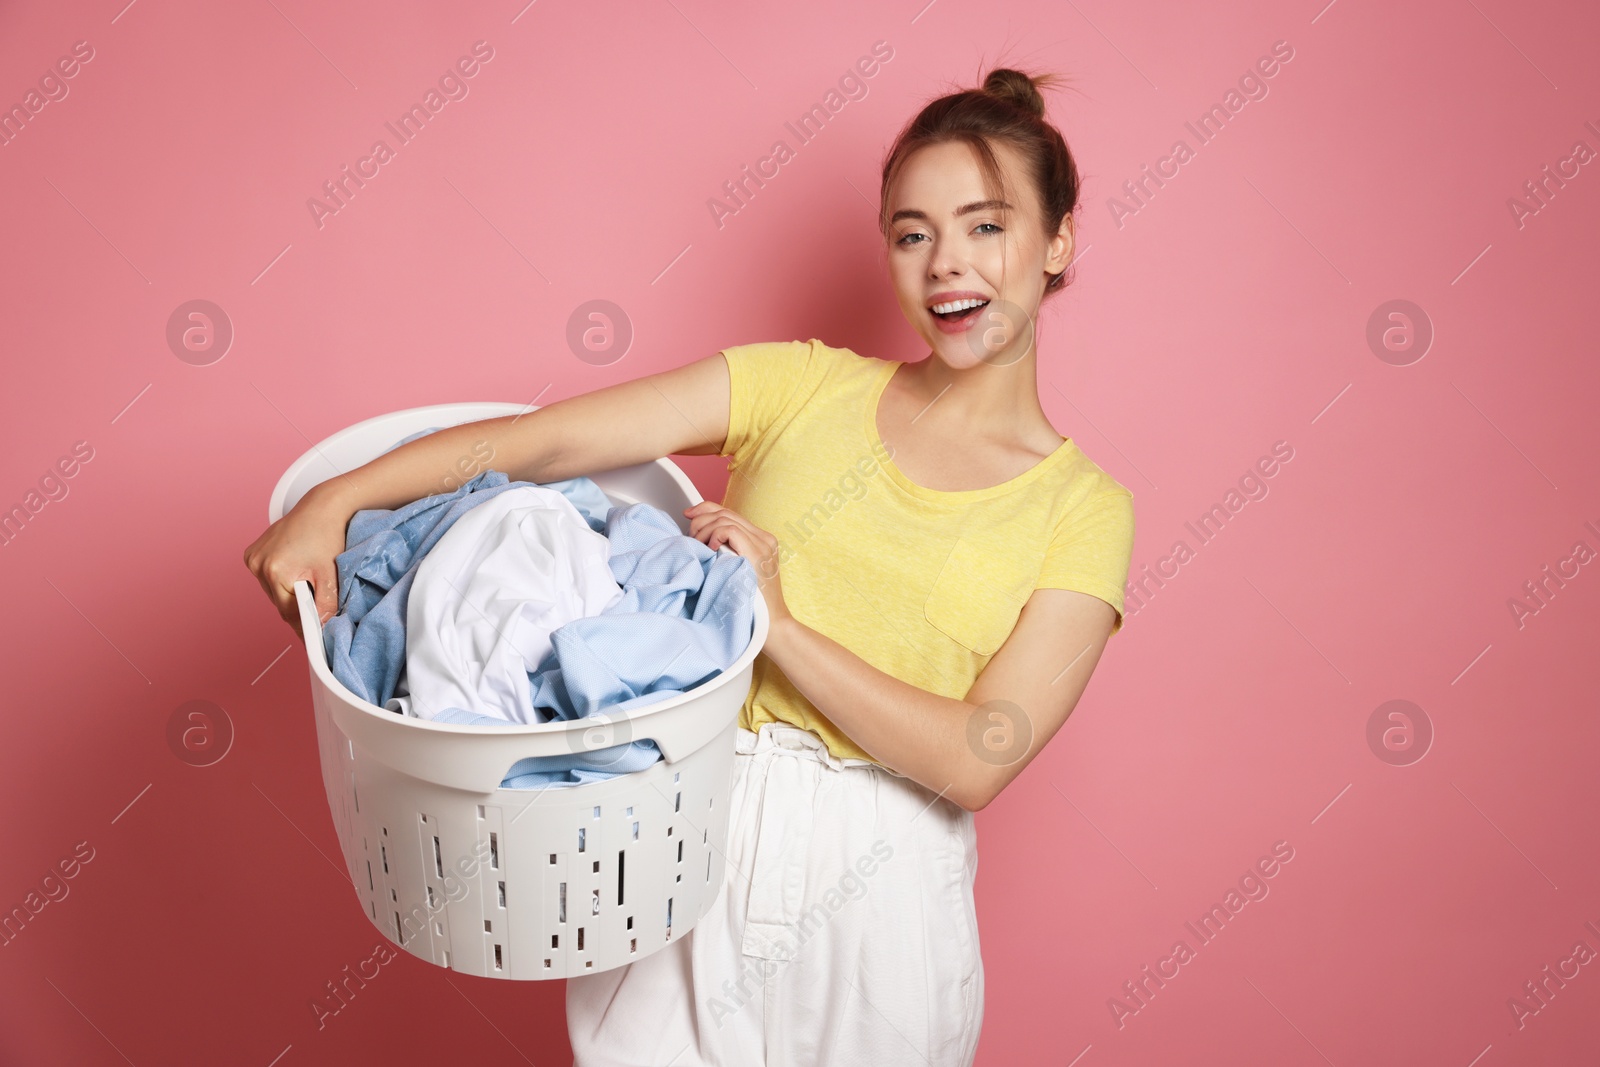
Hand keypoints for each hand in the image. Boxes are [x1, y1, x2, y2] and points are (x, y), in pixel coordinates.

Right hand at [243, 486, 349, 637]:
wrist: (320, 508)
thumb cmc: (327, 536)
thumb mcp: (330, 574)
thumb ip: (325, 605)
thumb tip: (321, 628)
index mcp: (276, 571)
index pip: (289, 613)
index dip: (304, 624)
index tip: (314, 635)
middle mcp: (258, 565)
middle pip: (279, 603)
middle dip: (298, 607)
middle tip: (316, 605)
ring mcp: (252, 558)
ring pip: (272, 592)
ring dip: (288, 593)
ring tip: (306, 580)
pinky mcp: (251, 554)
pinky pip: (266, 578)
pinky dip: (279, 579)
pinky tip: (294, 568)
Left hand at [682, 501, 792, 630]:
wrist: (771, 625)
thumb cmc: (750, 605)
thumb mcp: (735, 571)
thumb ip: (726, 552)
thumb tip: (699, 537)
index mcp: (760, 540)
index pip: (729, 513)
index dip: (705, 509)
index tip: (687, 515)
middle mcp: (764, 538)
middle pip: (724, 512)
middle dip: (699, 520)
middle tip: (690, 538)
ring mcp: (763, 544)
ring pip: (724, 518)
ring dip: (704, 530)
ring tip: (699, 548)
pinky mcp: (758, 552)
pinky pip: (730, 530)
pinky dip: (714, 536)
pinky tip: (710, 550)